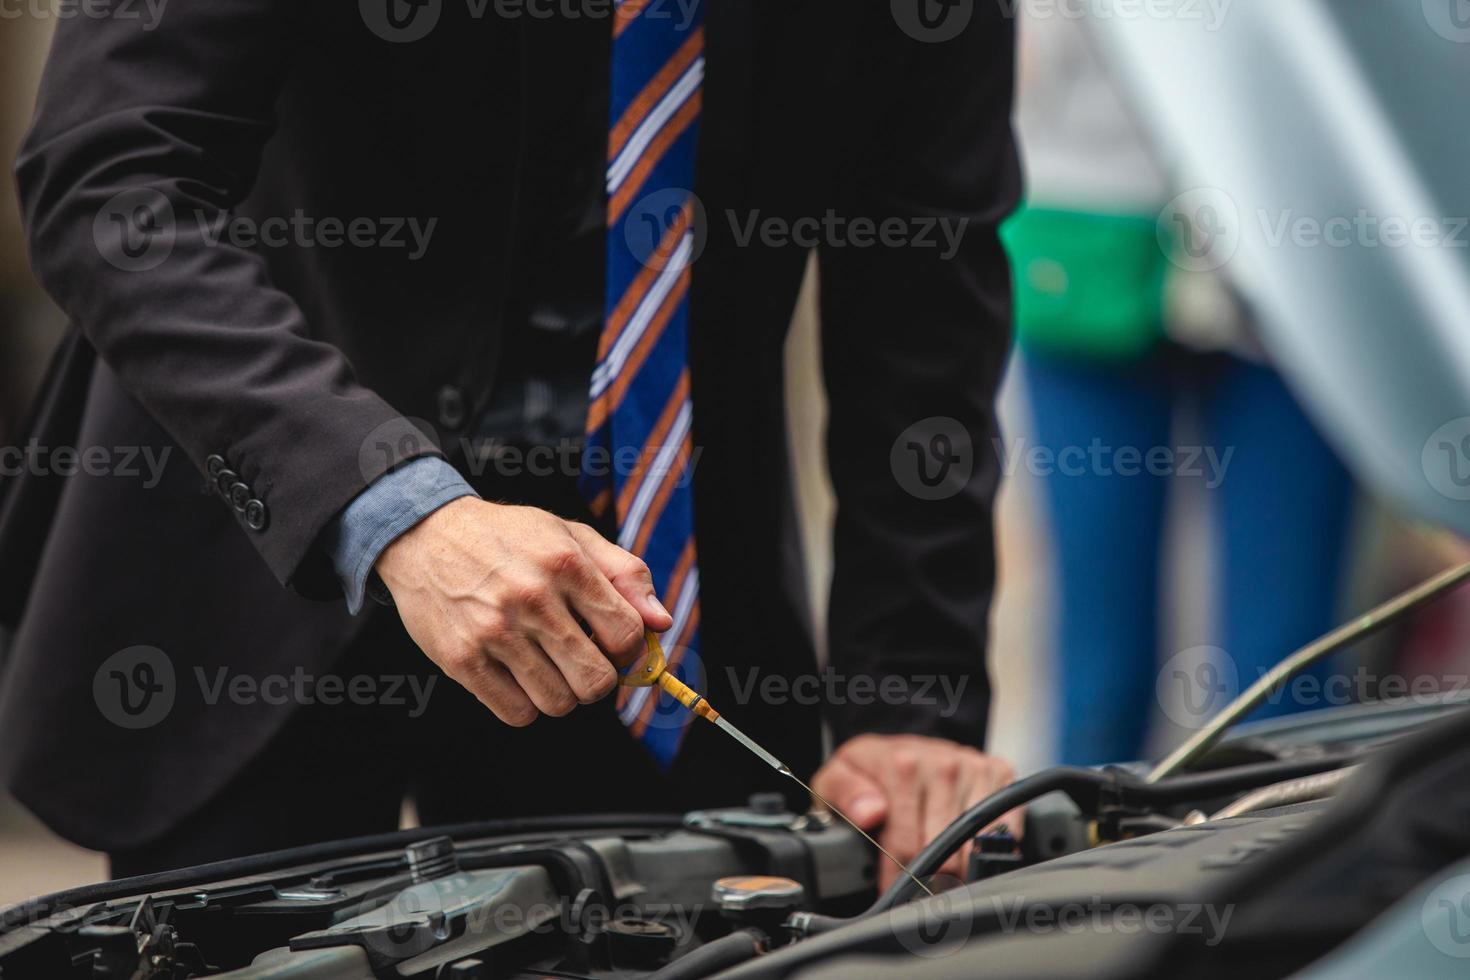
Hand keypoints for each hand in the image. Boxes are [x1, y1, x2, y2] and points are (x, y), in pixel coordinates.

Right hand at [376, 497, 672, 725]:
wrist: (426, 535)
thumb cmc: (509, 538)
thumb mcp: (571, 535)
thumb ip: (624, 575)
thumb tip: (660, 623)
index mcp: (566, 563)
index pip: (626, 635)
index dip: (629, 651)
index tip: (613, 647)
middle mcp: (531, 597)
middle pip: (596, 681)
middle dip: (598, 680)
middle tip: (582, 662)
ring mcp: (493, 631)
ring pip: (558, 703)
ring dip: (561, 694)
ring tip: (547, 667)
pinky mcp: (461, 659)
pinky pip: (516, 713)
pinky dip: (525, 705)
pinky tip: (518, 676)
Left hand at [810, 733, 1020, 890]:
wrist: (899, 747)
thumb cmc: (868, 772)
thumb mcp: (836, 778)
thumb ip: (844, 793)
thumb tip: (870, 812)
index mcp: (902, 765)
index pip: (907, 844)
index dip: (897, 878)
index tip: (890, 894)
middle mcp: (943, 763)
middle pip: (945, 851)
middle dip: (929, 878)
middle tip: (917, 889)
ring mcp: (974, 767)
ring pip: (975, 846)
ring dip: (959, 868)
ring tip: (941, 875)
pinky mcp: (999, 773)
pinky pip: (1006, 830)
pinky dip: (989, 849)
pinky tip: (967, 852)